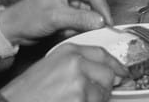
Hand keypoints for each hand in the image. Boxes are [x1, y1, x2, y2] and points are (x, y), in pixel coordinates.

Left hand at [0, 0, 113, 44]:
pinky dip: (79, 24)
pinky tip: (66, 30)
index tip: (108, 23)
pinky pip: (84, 15)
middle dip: (95, 13)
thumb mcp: (55, 18)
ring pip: (91, 7)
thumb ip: (80, 19)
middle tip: (93, 28)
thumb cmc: (29, 18)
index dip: (103, 8)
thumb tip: (102, 21)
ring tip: (69, 29)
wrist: (13, 28)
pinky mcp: (69, 7)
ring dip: (86, 21)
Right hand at [2, 43, 125, 101]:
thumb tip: (105, 73)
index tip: (121, 72)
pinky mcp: (79, 99)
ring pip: (103, 92)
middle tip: (97, 94)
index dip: (115, 65)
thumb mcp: (51, 66)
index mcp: (68, 51)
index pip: (101, 53)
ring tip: (75, 100)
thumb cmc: (27, 91)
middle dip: (106, 86)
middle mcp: (75, 62)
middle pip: (107, 73)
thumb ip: (77, 65)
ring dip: (96, 100)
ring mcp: (79, 81)